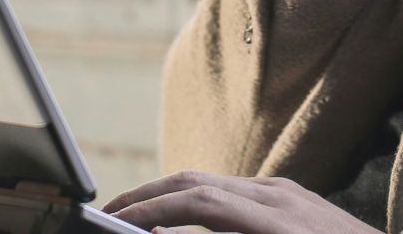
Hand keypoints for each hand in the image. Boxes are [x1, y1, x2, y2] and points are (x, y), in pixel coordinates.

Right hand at [103, 170, 378, 233]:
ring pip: (212, 181)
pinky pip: (233, 190)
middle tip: (109, 215)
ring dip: (168, 196)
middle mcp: (279, 197)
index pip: (197, 205)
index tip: (117, 222)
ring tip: (135, 218)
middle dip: (147, 196)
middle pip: (196, 181)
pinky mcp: (293, 197)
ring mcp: (287, 192)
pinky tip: (181, 221)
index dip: (152, 211)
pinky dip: (196, 201)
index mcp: (277, 222)